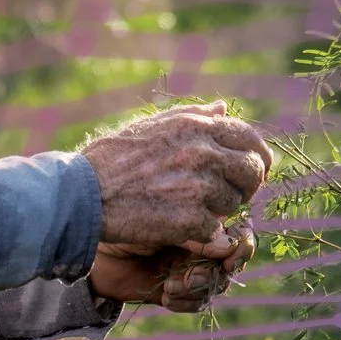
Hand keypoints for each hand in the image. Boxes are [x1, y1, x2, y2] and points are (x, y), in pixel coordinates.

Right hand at [82, 100, 274, 248]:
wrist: (83, 195)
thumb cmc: (112, 159)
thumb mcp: (152, 126)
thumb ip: (193, 116)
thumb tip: (224, 107)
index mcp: (194, 126)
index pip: (248, 138)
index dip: (257, 156)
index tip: (253, 169)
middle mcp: (202, 153)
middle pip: (252, 171)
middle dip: (246, 185)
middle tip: (229, 194)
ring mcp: (198, 188)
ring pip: (232, 203)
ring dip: (217, 209)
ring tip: (187, 206)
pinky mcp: (190, 220)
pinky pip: (214, 229)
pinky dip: (201, 232)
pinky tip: (177, 224)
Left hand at [92, 218, 257, 311]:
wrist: (90, 240)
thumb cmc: (123, 215)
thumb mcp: (165, 219)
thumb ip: (198, 231)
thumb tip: (230, 244)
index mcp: (201, 218)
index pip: (237, 233)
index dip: (241, 246)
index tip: (232, 254)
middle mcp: (198, 243)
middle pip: (231, 263)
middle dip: (219, 272)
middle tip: (197, 274)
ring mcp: (187, 266)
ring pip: (215, 285)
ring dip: (198, 287)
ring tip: (174, 284)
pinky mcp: (174, 289)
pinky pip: (196, 302)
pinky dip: (185, 300)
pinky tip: (166, 294)